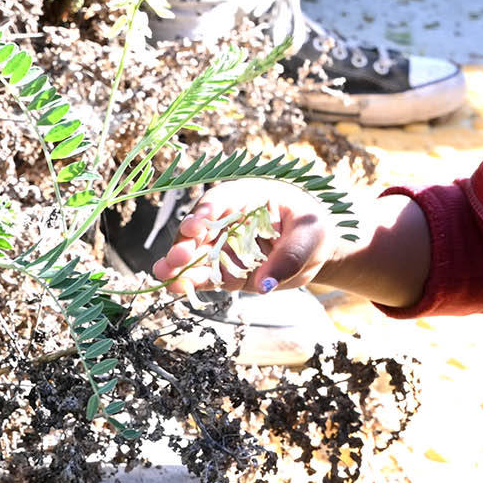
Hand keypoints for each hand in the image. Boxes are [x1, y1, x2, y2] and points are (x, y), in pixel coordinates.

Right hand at [144, 179, 339, 293]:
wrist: (318, 252)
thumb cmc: (313, 230)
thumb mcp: (310, 236)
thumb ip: (288, 257)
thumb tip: (263, 284)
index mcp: (249, 196)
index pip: (222, 199)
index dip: (206, 211)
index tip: (196, 227)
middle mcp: (230, 219)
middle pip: (201, 229)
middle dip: (186, 244)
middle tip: (175, 259)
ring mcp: (225, 245)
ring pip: (198, 254)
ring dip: (181, 266)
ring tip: (164, 276)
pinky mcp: (226, 269)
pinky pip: (207, 275)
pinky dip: (192, 282)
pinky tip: (176, 286)